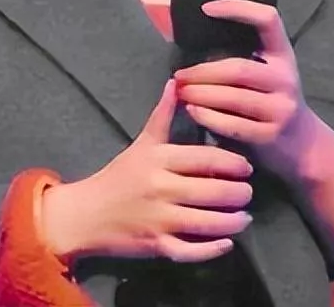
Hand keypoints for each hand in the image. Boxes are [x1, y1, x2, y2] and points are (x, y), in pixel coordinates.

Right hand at [40, 79, 253, 263]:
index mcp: (159, 159)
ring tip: (244, 217)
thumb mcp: (142, 143)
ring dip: (232, 221)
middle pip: (212, 191)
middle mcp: (160, 188)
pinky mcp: (156, 246)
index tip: (246, 167)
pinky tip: (227, 242)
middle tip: (248, 192)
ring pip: (206, 222)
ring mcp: (159, 220)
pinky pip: (190, 250)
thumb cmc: (118, 176)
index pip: (206, 159)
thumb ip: (162, 116)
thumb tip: (176, 83)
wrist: (86, 214)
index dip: (232, 163)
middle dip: (238, 193)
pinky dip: (212, 249)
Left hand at [173, 0, 316, 178]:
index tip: (206, 8)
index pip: (268, 19)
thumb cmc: (274, 102)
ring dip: (201, 94)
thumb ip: (245, 57)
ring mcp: (281, 108)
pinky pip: (233, 125)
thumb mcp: (270, 74)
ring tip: (180, 92)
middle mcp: (285, 79)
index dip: (238, 8)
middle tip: (179, 75)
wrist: (304, 146)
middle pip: (238, 69)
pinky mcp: (270, 136)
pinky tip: (193, 111)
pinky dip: (208, 118)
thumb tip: (197, 37)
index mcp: (283, 56)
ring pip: (233, 97)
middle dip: (203, 71)